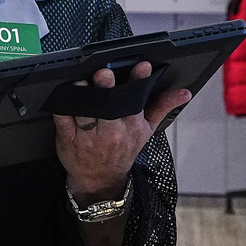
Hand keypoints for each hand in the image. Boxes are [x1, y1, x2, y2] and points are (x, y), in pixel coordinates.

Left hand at [52, 60, 190, 205]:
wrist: (100, 178)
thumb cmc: (123, 150)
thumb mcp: (146, 130)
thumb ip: (162, 107)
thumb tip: (183, 92)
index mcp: (131, 125)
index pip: (136, 101)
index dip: (139, 82)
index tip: (142, 67)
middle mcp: (111, 131)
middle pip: (108, 107)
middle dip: (107, 89)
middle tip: (105, 74)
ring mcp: (89, 135)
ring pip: (85, 112)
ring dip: (82, 96)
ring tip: (82, 82)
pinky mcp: (68, 138)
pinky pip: (63, 120)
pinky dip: (62, 107)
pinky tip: (62, 95)